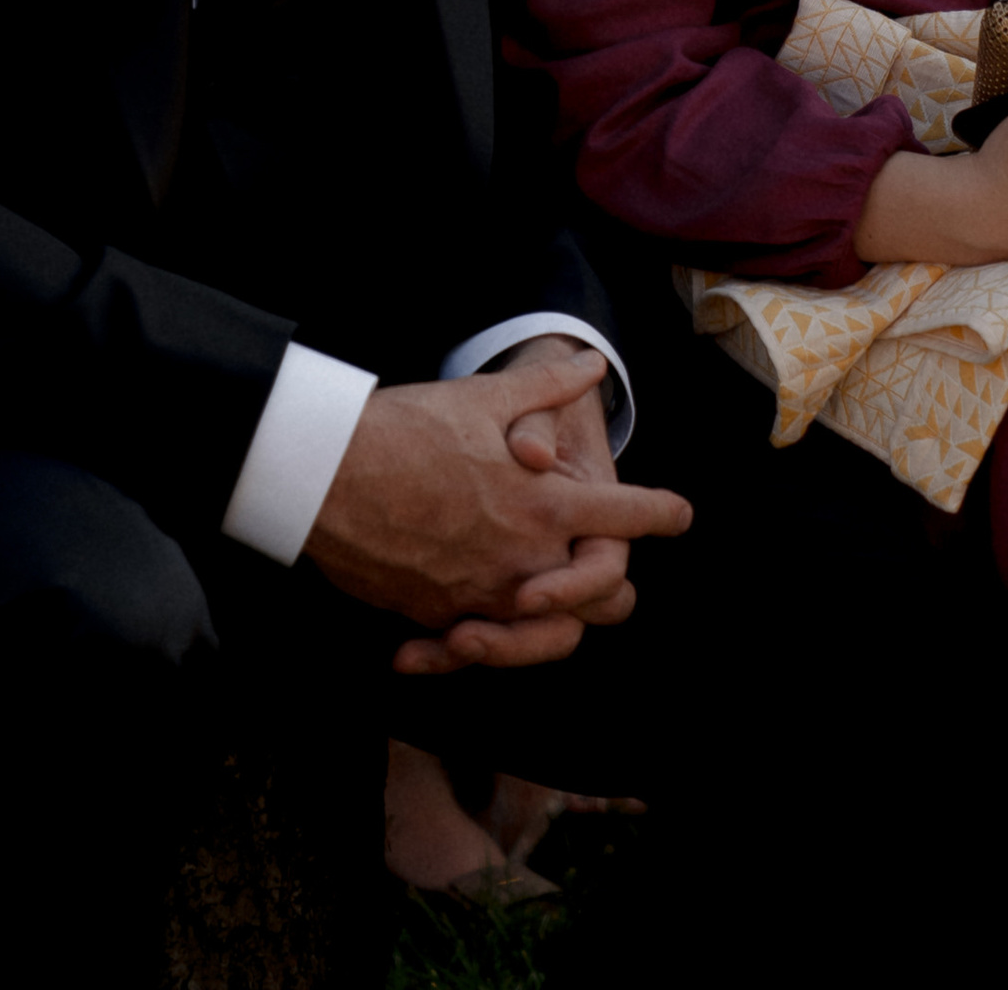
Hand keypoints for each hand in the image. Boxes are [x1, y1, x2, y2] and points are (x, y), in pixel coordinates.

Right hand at [305, 346, 688, 680]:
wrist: (328, 475)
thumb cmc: (410, 428)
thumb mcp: (485, 397)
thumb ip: (547, 385)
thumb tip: (591, 363)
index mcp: (545, 505)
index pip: (628, 519)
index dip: (661, 513)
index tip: (679, 514)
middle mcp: (524, 561)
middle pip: (604, 597)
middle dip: (610, 581)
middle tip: (601, 558)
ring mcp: (481, 597)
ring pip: (546, 635)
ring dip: (552, 620)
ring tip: (542, 601)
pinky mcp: (437, 617)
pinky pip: (478, 645)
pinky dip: (480, 639)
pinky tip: (467, 621)